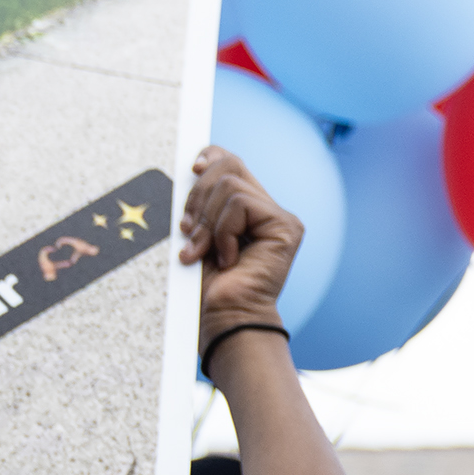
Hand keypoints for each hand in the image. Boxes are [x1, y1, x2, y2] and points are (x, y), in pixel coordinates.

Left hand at [177, 143, 306, 335]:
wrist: (224, 318)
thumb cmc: (210, 287)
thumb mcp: (197, 233)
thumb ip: (202, 203)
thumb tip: (193, 170)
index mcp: (249, 212)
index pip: (232, 163)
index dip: (211, 156)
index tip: (191, 168)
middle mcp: (269, 211)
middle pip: (230, 165)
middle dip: (198, 195)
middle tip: (188, 230)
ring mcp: (280, 219)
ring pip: (230, 186)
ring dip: (207, 221)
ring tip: (204, 251)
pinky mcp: (286, 227)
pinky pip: (240, 204)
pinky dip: (223, 231)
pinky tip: (227, 257)